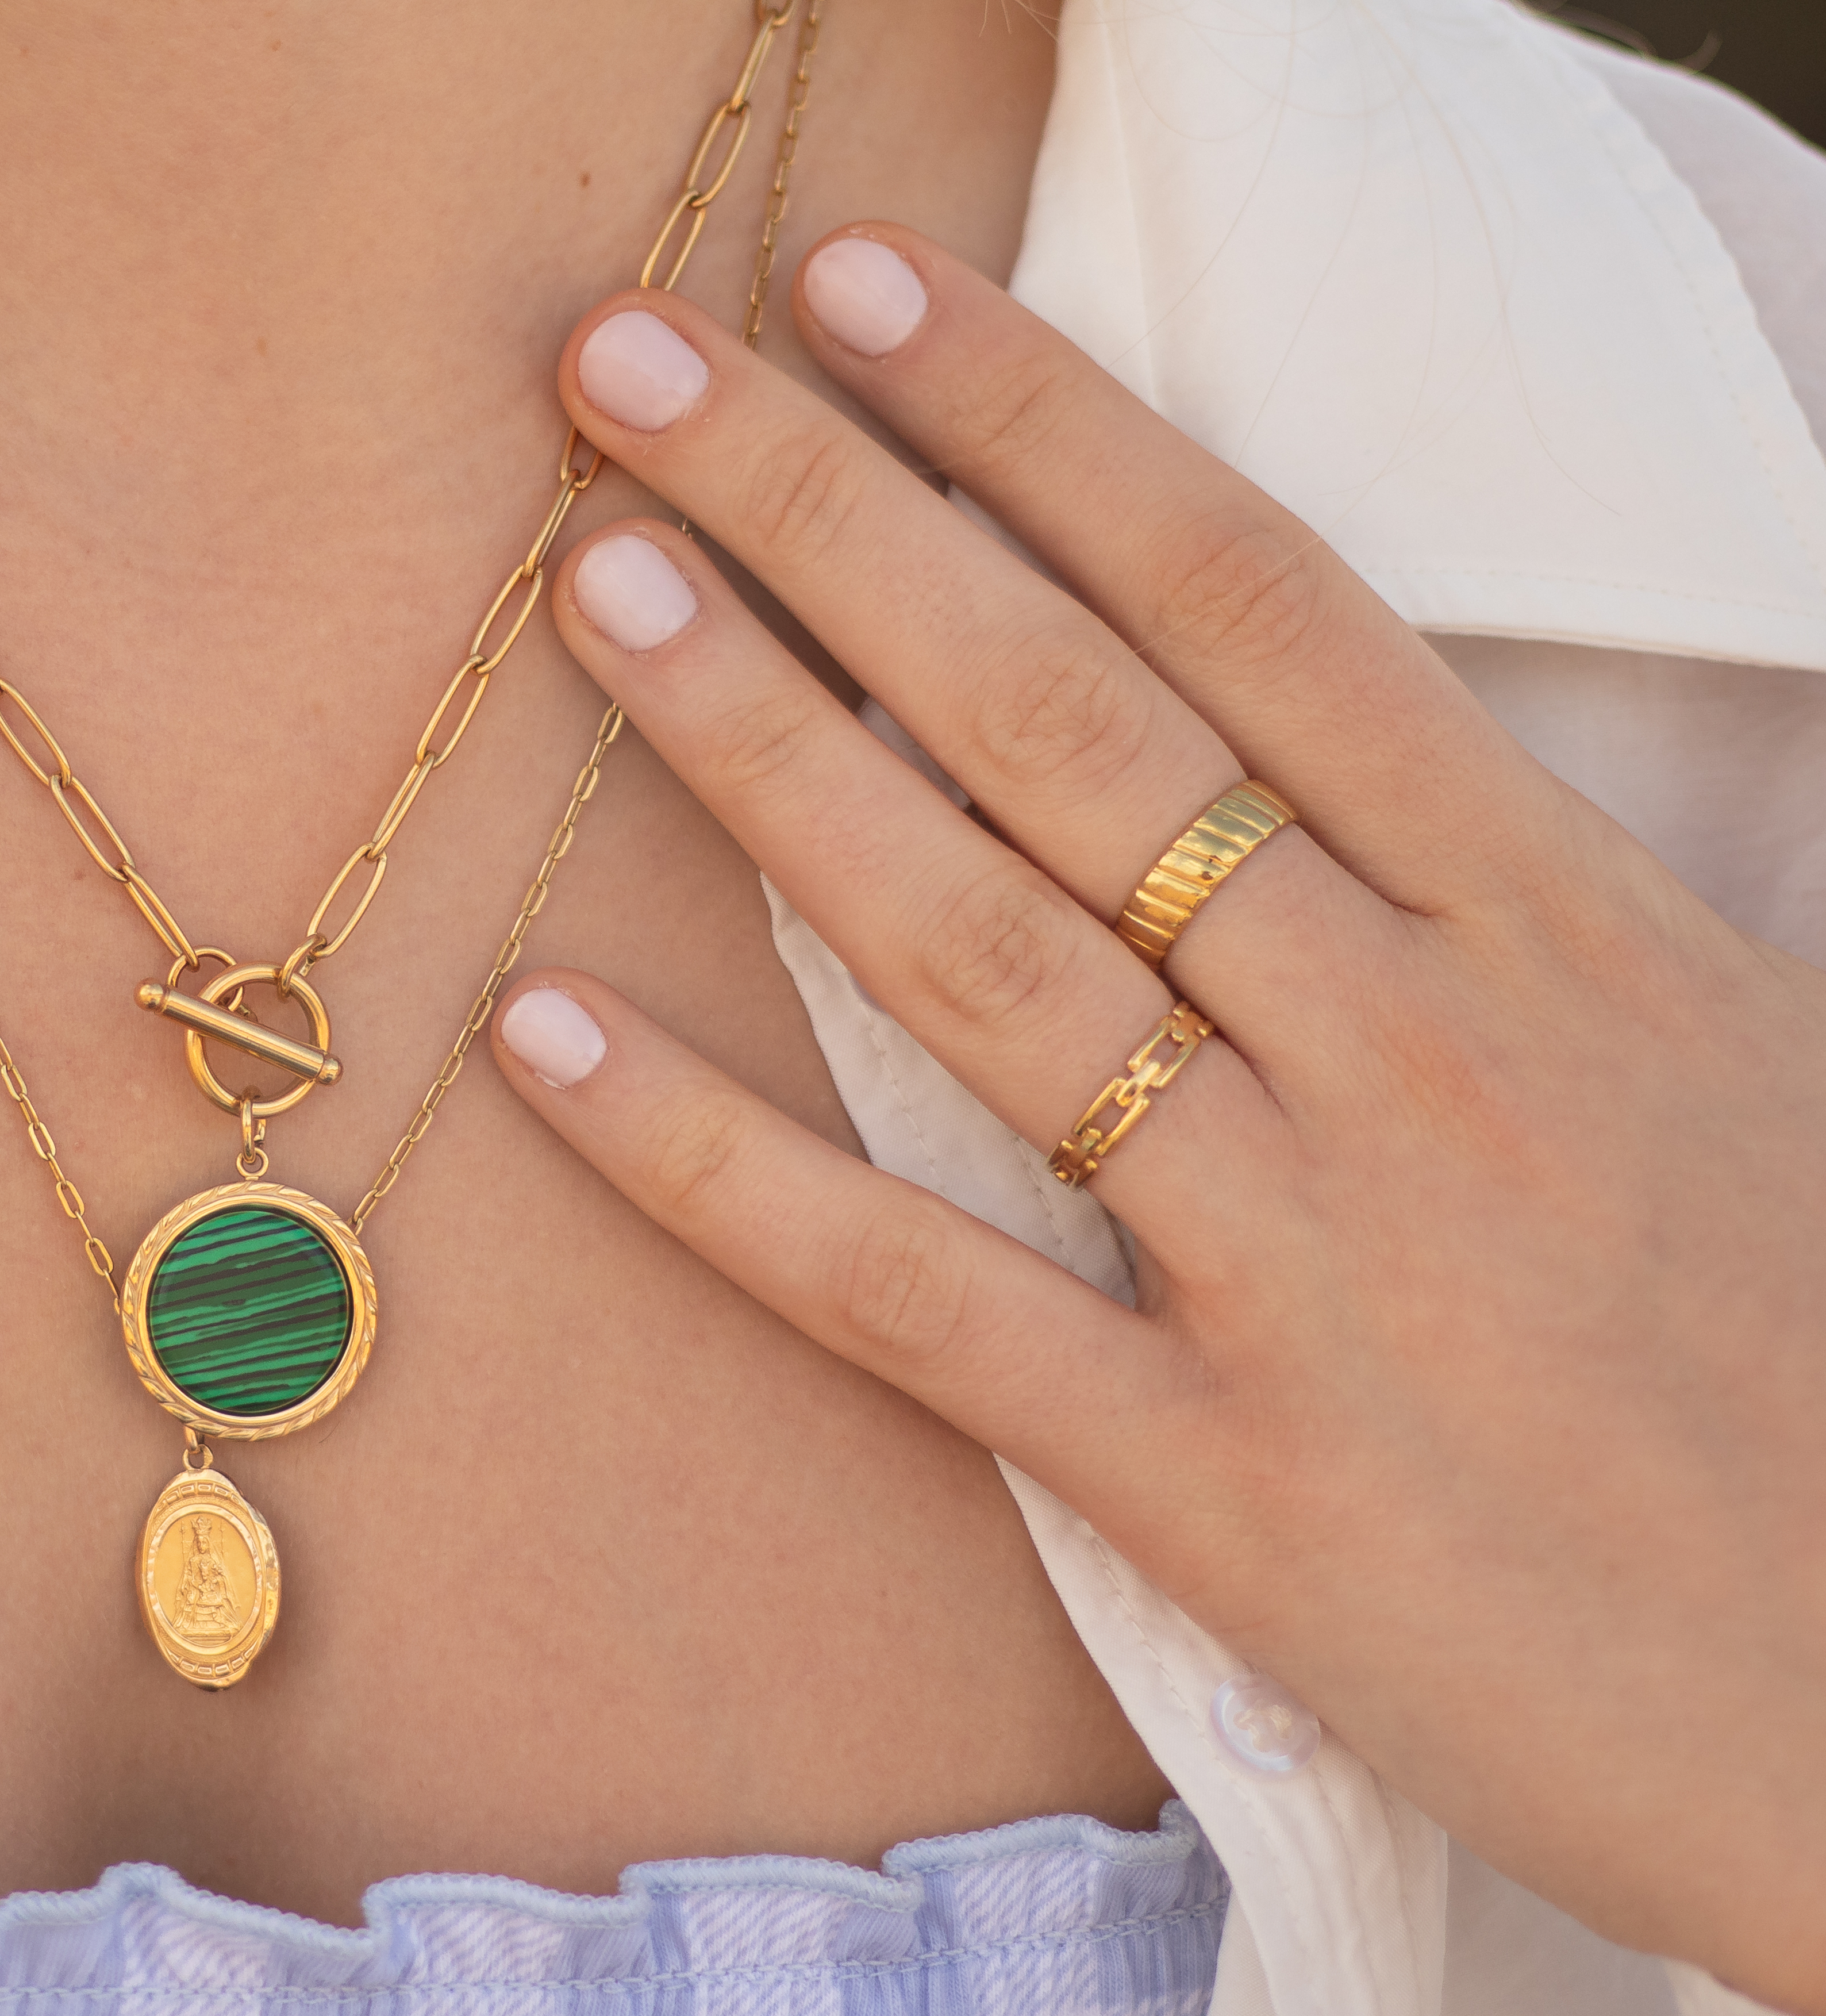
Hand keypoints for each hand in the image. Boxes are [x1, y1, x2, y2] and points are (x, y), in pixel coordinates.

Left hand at [495, 226, 1825, 2015]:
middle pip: (1070, 721)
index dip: (1042, 423)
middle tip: (625, 370)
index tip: (865, 291)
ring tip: (590, 587)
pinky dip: (716, 1167)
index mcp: (1564, 927)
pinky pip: (915, 1292)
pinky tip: (547, 1033)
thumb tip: (1337, 758)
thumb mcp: (1739, 1062)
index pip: (1252, 598)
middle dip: (836, 518)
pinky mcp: (1218, 1486)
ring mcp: (1308, 1270)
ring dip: (761, 751)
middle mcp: (1419, 1055)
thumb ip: (1529, 903)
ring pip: (976, 949)